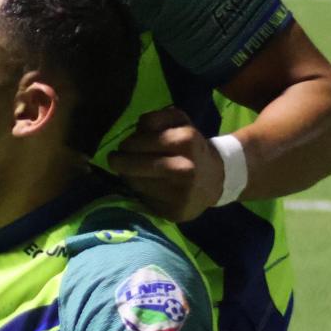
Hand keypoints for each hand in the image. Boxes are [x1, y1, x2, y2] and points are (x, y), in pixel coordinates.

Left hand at [107, 107, 222, 223]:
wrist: (216, 179)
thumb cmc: (191, 147)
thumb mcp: (180, 123)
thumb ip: (157, 118)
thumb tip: (135, 129)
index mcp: (186, 140)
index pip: (138, 140)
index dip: (127, 143)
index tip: (125, 145)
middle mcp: (184, 168)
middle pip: (133, 164)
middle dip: (119, 161)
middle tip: (115, 159)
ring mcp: (180, 192)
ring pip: (135, 183)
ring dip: (127, 177)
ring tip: (130, 172)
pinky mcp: (175, 211)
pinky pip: (144, 201)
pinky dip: (138, 193)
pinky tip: (144, 187)